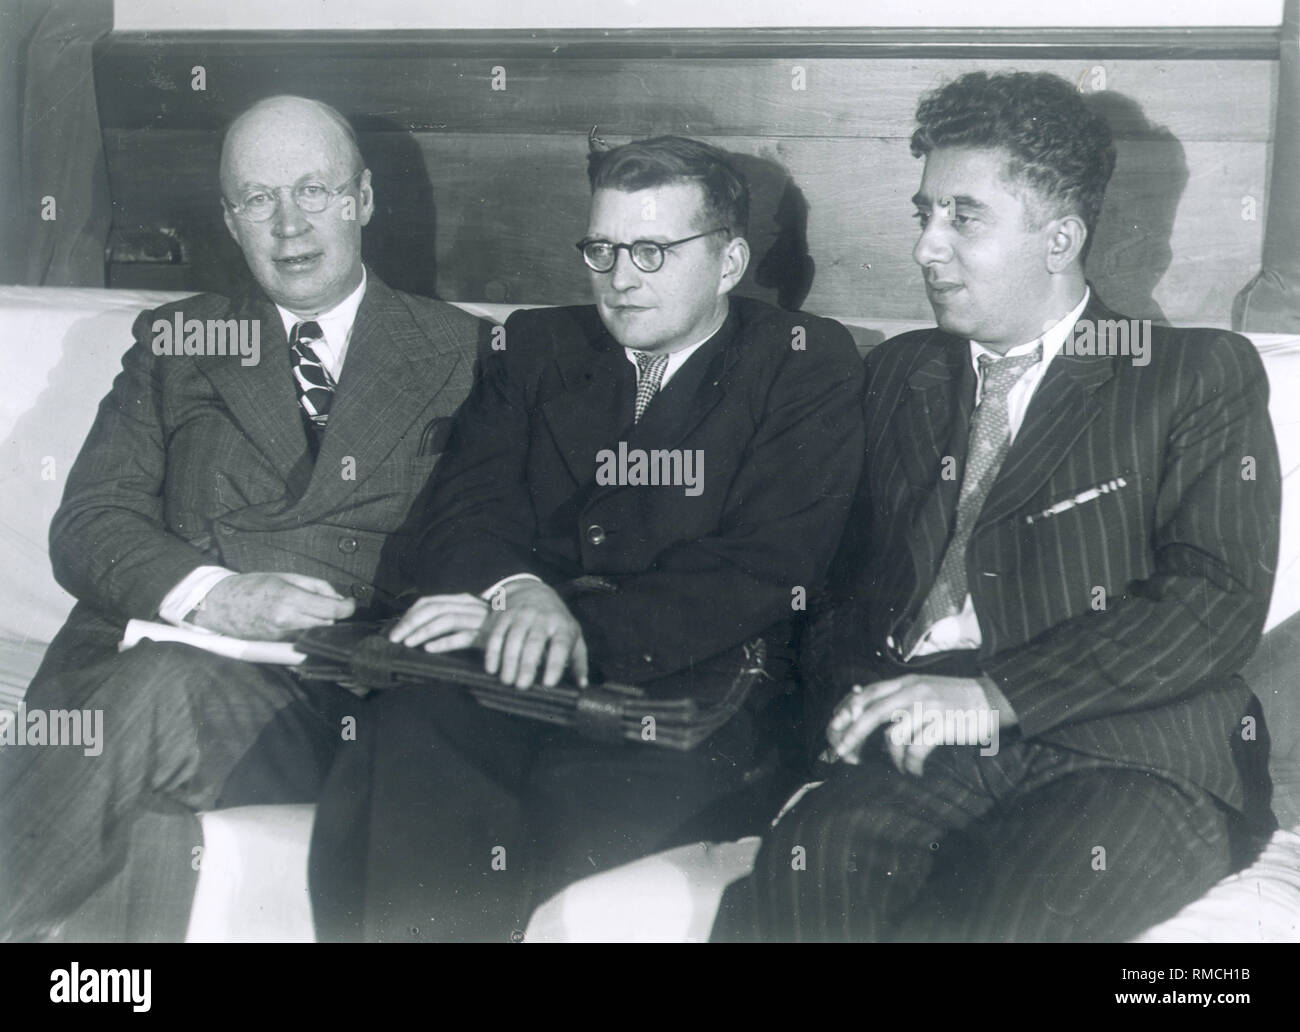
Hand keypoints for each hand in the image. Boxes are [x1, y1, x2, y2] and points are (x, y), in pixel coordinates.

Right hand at [190, 573, 354, 639]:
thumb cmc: (253, 586)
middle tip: (328, 602)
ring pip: (318, 633)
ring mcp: (283, 636)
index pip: (332, 610)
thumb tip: (337, 598)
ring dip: (321, 623)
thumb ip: (315, 586)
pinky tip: (301, 620)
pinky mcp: (278, 645)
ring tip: (311, 610)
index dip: (347, 607)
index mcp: (290, 600)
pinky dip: (309, 630)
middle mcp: (288, 621)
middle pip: (328, 623)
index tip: (350, 603)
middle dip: (333, 614)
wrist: (220, 605)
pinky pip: (304, 639)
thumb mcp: (286, 577)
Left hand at [388, 593, 490, 652]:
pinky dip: (444, 642)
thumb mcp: (469, 619)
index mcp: (461, 600)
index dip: (409, 615)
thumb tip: (416, 630)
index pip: (429, 602)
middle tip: (394, 639)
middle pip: (433, 609)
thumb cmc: (491, 628)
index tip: (396, 631)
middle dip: (409, 624)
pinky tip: (429, 649)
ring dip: (423, 632)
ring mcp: (478, 620)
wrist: (524, 630)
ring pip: (444, 620)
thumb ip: (448, 620)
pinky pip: (462, 637)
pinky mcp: (486, 635)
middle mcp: (468, 606)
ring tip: (408, 644)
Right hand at [481, 580, 588, 688]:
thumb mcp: (573, 636)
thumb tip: (582, 685)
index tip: (548, 684)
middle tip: (522, 686)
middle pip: (534, 642)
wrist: (534, 590)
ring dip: (509, 660)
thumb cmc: (557, 622)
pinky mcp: (505, 614)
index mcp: (563, 626)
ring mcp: (522, 614)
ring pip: (514, 638)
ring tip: (507, 681)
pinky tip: (491, 669)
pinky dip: (493, 652)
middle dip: (527, 665)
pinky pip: (497, 633)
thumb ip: (578, 661)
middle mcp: (543, 618)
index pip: (560, 645)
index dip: (555, 664)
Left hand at [824, 674, 1007, 774]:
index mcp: (906, 682)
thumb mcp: (923, 689)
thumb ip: (898, 696)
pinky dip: (911, 764)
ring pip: (894, 735)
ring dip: (892, 757)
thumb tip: (864, 708)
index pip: (868, 693)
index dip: (847, 709)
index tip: (834, 726)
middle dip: (853, 734)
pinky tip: (915, 770)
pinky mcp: (943, 724)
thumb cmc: (954, 699)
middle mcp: (914, 691)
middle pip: (872, 712)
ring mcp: (929, 707)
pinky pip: (917, 749)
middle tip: (842, 752)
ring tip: (900, 766)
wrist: (992, 700)